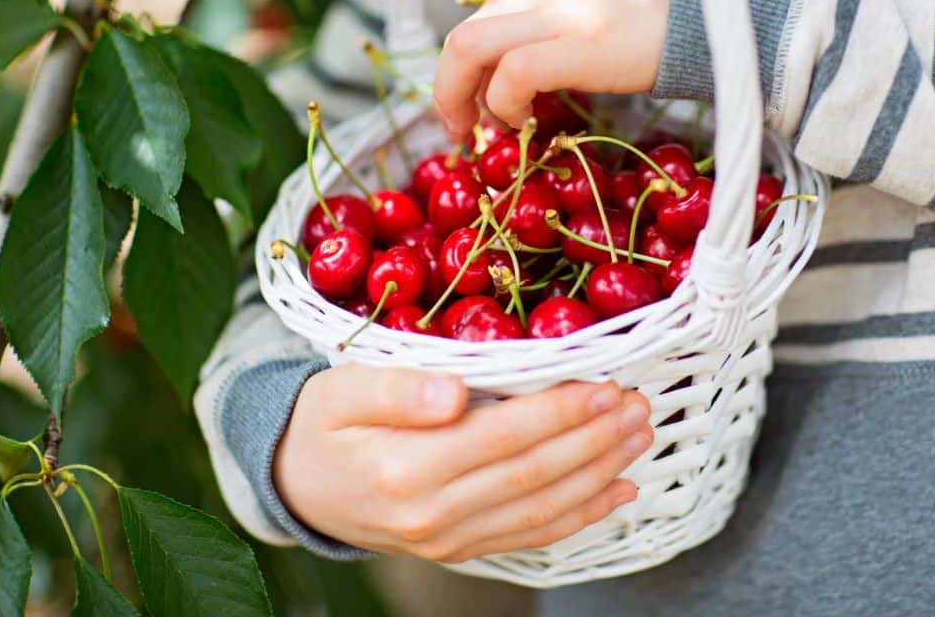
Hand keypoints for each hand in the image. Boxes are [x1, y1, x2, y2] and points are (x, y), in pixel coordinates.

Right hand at [274, 364, 652, 561]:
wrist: (295, 485)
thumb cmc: (323, 423)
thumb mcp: (342, 389)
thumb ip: (397, 388)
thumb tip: (455, 391)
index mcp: (405, 468)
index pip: (502, 437)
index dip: (560, 412)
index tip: (605, 386)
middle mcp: (432, 514)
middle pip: (533, 475)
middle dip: (595, 440)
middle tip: (639, 405)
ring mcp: (449, 540)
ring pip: (542, 509)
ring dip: (600, 473)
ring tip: (639, 436)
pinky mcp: (461, 549)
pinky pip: (531, 536)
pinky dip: (582, 515)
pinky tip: (619, 490)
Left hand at [433, 0, 681, 140]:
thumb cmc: (678, 2)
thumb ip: (561, 10)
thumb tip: (524, 65)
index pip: (486, 16)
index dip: (473, 66)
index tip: (479, 98)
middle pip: (463, 35)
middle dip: (451, 88)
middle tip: (461, 127)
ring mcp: (562, 4)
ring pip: (469, 50)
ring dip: (464, 101)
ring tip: (487, 131)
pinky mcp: (584, 41)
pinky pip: (514, 74)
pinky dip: (505, 106)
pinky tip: (527, 122)